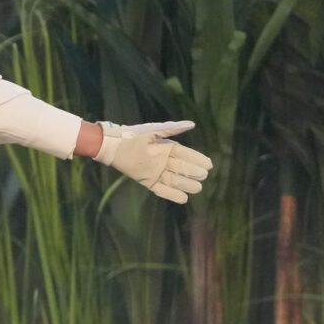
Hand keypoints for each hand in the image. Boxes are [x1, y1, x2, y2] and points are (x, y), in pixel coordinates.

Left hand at [92, 121, 212, 203]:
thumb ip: (172, 129)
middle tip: (203, 176)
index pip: (187, 155)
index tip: (209, 164)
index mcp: (167, 148)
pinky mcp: (148, 182)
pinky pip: (162, 190)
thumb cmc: (134, 135)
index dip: (198, 159)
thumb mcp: (153, 130)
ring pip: (175, 180)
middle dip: (194, 173)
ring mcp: (157, 172)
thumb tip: (191, 124)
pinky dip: (172, 195)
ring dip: (186, 185)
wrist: (114, 146)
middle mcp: (164, 161)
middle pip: (183, 169)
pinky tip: (184, 198)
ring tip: (197, 188)